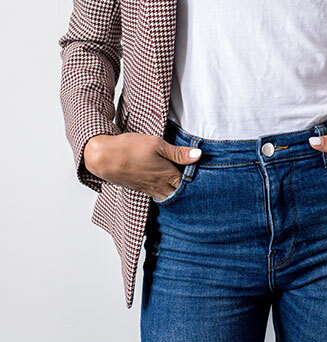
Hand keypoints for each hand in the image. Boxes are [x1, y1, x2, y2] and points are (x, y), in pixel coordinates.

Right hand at [83, 133, 201, 199]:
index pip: (189, 183)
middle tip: (200, 187)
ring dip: (177, 194)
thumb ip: (178, 152)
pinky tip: (167, 189)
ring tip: (185, 189)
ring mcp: (149, 189)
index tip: (207, 178)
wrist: (105, 158)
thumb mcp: (157, 144)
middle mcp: (160, 185)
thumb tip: (199, 156)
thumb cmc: (131, 148)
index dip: (198, 181)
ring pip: (169, 197)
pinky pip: (157, 196)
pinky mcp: (140, 188)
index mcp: (168, 175)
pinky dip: (165, 194)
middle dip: (189, 191)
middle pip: (180, 193)